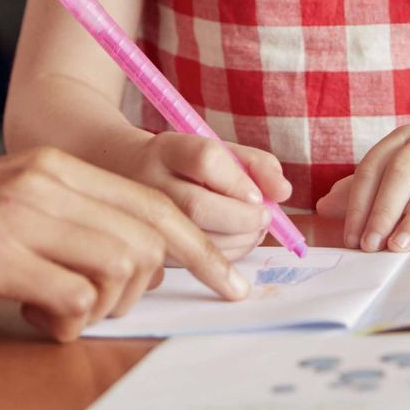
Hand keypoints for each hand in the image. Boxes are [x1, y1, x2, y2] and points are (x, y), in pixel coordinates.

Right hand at [0, 147, 248, 341]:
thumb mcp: (10, 210)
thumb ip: (73, 220)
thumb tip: (149, 257)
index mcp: (51, 163)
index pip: (154, 203)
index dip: (202, 249)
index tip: (230, 285)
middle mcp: (40, 178)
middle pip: (149, 236)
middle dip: (148, 288)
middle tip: (106, 309)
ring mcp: (16, 214)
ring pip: (119, 268)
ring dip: (101, 308)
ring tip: (55, 310)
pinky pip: (73, 300)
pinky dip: (63, 324)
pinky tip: (27, 317)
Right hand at [123, 132, 291, 258]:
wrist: (126, 173)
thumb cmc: (186, 164)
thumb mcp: (218, 151)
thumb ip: (256, 165)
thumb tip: (283, 192)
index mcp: (168, 149)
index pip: (205, 159)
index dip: (239, 181)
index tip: (259, 196)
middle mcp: (149, 182)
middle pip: (197, 206)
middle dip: (242, 219)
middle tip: (264, 219)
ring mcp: (143, 218)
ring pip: (195, 238)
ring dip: (240, 240)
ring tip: (254, 231)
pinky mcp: (149, 247)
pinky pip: (191, 261)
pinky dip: (226, 256)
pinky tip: (236, 243)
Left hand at [314, 124, 409, 251]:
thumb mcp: (405, 182)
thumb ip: (367, 192)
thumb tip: (324, 207)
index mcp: (407, 136)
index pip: (375, 166)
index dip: (359, 202)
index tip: (352, 238)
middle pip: (405, 170)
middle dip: (384, 210)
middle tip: (372, 245)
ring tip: (400, 246)